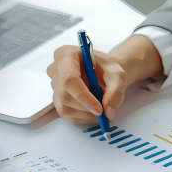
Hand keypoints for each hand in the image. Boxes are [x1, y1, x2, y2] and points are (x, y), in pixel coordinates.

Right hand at [46, 35, 163, 122]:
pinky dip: (83, 117)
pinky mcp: (57, 99)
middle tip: (104, 110)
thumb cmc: (108, 69)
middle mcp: (55, 69)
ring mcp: (54, 85)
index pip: (69, 79)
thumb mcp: (118, 75)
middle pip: (65, 96)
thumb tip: (107, 112)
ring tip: (101, 106)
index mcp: (66, 54)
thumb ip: (116, 91)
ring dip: (86, 113)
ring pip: (64, 107)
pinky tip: (94, 112)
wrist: (105, 72)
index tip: (99, 109)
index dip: (83, 96)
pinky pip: (66, 114)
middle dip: (86, 107)